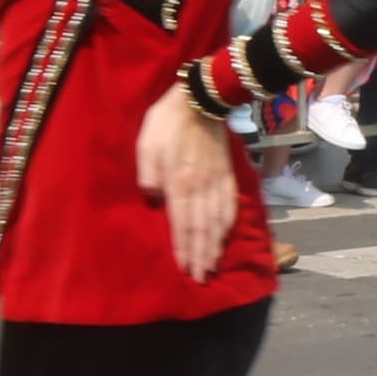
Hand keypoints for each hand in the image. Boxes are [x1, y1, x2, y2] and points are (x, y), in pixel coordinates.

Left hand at [138, 84, 240, 281]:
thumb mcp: (146, 144)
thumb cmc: (166, 122)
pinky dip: (229, 224)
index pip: (182, 222)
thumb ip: (148, 174)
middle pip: (203, 228)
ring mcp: (217, 181)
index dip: (185, 248)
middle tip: (202, 277)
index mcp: (180, 182)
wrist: (200, 98)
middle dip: (202, 255)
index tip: (186, 269)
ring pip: (218, 220)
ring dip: (216, 245)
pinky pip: (230, 204)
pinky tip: (226, 235)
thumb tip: (153, 199)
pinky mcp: (227, 174)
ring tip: (213, 264)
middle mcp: (202, 187)